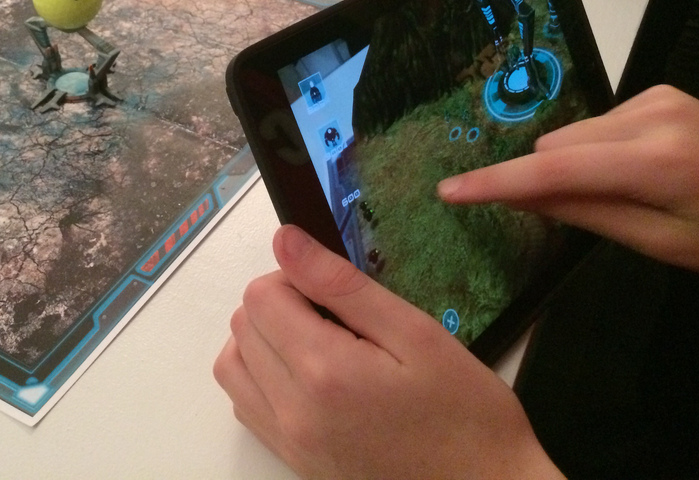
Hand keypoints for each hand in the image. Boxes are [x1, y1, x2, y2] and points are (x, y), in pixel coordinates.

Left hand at [213, 225, 563, 479]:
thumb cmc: (465, 415)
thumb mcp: (415, 333)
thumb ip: (340, 283)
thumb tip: (286, 241)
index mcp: (324, 371)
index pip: (261, 295)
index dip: (293, 276)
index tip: (333, 289)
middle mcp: (293, 410)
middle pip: (243, 326)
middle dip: (280, 303)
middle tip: (337, 313)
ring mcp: (288, 440)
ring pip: (233, 365)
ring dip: (263, 338)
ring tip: (319, 339)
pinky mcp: (292, 459)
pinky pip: (246, 404)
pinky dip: (262, 376)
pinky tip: (309, 373)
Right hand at [438, 85, 698, 279]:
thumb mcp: (662, 243)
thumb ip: (586, 214)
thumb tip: (521, 196)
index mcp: (653, 162)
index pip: (552, 173)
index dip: (495, 184)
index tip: (449, 191)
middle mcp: (649, 115)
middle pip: (557, 148)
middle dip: (550, 181)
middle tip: (585, 215)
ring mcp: (656, 97)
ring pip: (573, 134)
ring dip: (577, 165)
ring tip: (629, 193)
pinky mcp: (661, 92)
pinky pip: (599, 123)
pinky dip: (600, 149)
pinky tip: (640, 169)